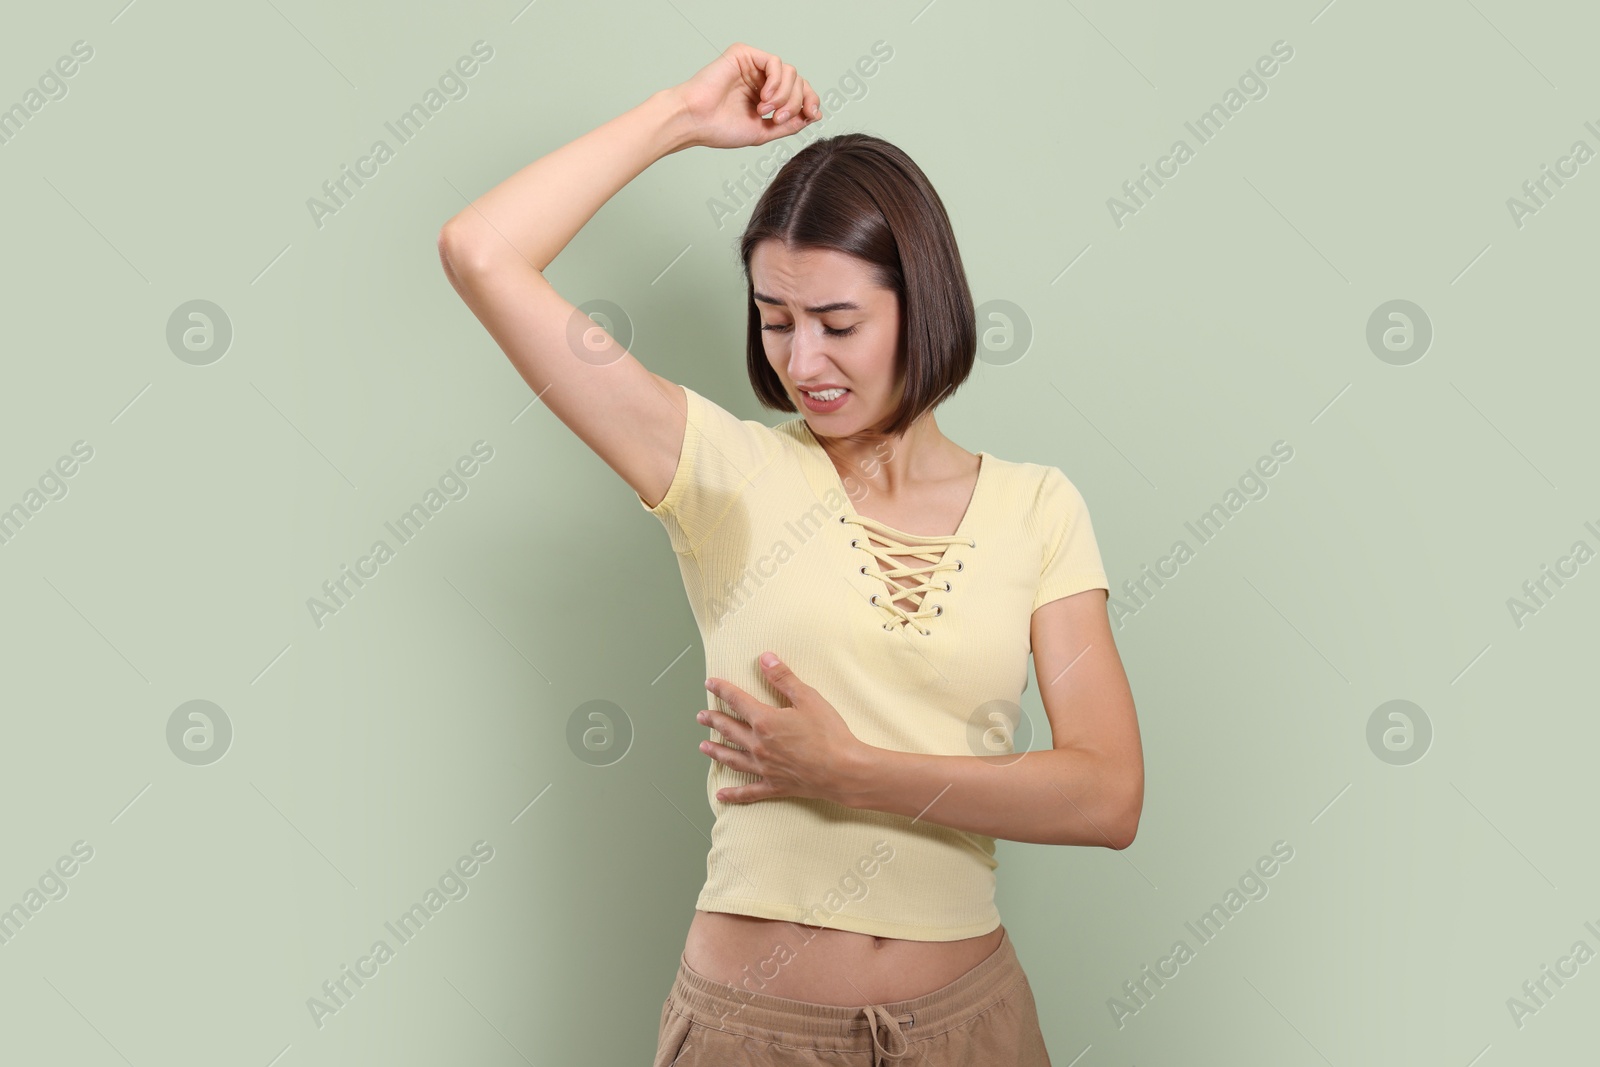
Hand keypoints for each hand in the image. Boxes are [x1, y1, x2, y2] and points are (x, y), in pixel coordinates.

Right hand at [668, 43, 821, 149]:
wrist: (696, 122)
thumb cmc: (720, 128)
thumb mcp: (764, 132)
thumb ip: (789, 124)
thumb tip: (813, 115)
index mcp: (766, 96)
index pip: (798, 92)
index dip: (810, 101)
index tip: (813, 115)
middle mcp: (761, 79)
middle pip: (798, 82)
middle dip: (795, 103)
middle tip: (778, 119)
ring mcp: (753, 66)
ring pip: (790, 72)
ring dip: (784, 95)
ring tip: (765, 110)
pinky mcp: (744, 55)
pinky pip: (775, 62)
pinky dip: (776, 81)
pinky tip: (764, 96)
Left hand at [699, 652, 866, 803]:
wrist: (844, 770)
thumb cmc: (829, 734)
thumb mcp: (808, 698)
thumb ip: (784, 678)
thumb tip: (765, 659)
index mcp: (765, 721)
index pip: (737, 701)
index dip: (722, 690)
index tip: (710, 683)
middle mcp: (758, 745)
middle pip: (729, 729)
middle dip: (713, 720)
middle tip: (700, 716)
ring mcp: (764, 767)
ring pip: (732, 758)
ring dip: (716, 751)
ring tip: (703, 747)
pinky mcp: (774, 785)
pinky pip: (749, 791)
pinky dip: (734, 794)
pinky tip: (721, 795)